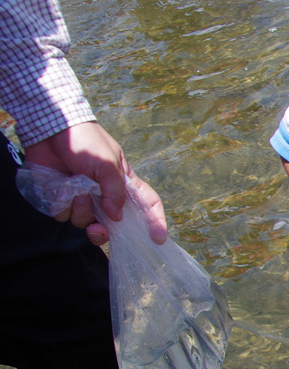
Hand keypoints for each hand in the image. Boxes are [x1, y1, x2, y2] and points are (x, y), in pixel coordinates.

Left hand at [22, 122, 168, 243]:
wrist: (51, 129)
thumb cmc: (86, 141)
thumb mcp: (107, 163)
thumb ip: (115, 191)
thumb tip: (116, 217)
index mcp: (124, 184)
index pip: (147, 204)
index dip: (155, 222)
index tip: (157, 238)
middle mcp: (106, 195)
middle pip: (112, 225)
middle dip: (104, 232)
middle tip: (97, 229)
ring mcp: (83, 199)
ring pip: (84, 221)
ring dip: (78, 209)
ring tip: (74, 188)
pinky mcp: (62, 199)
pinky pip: (63, 215)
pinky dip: (61, 205)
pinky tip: (60, 189)